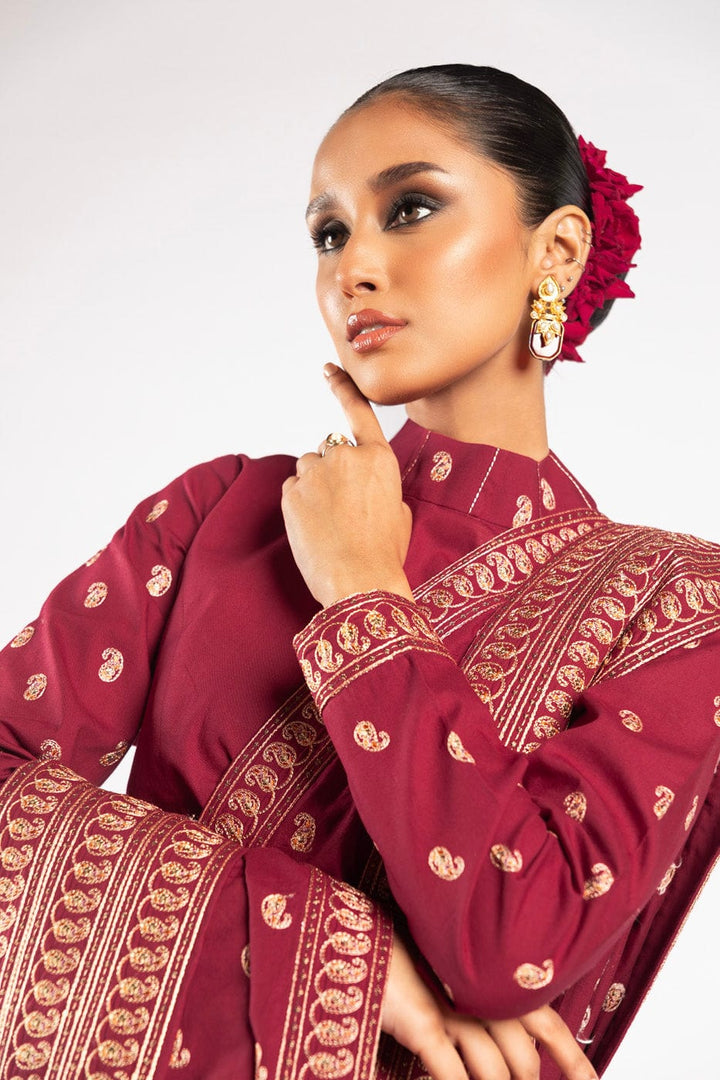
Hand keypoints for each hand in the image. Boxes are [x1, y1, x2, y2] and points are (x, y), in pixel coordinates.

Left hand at [281, 365, 412, 607]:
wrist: (360, 581)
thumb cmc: (385, 553)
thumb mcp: (400, 513)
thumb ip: (381, 486)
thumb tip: (366, 486)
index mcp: (378, 458)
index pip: (358, 412)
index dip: (342, 388)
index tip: (328, 369)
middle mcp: (345, 457)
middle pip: (329, 450)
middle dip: (332, 473)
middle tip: (343, 510)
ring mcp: (315, 474)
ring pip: (308, 469)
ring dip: (314, 486)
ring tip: (329, 522)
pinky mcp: (291, 494)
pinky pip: (292, 489)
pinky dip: (300, 504)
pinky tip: (314, 528)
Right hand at [382, 935, 597, 1079]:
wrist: (363, 931)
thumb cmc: (412, 957)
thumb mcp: (458, 979)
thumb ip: (486, 1005)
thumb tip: (517, 1051)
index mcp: (496, 979)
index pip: (550, 1023)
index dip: (574, 1060)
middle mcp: (481, 993)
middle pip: (523, 1059)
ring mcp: (451, 1008)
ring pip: (494, 1069)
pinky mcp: (421, 1022)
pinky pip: (451, 1069)